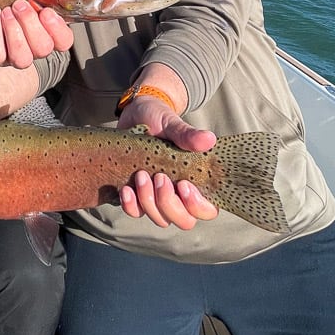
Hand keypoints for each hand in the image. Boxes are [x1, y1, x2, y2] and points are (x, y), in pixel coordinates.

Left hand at [0, 0, 73, 67]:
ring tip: (6, 11)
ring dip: (13, 30)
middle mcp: (37, 51)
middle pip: (42, 48)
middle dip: (29, 23)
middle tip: (19, 4)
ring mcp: (18, 58)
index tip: (45, 10)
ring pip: (21, 56)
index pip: (64, 41)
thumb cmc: (20, 5)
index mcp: (52, 35)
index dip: (56, 28)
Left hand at [116, 96, 218, 229]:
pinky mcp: (138, 195)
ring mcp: (158, 197)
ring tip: (141, 175)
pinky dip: (131, 205)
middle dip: (169, 204)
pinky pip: (136, 213)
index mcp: (195, 179)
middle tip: (159, 178)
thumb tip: (209, 140)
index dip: (197, 205)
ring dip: (149, 201)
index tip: (183, 184)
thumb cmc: (159, 119)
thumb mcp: (172, 124)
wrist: (134, 113)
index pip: (207, 209)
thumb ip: (188, 135)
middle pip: (184, 220)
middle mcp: (179, 194)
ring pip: (160, 219)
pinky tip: (126, 188)